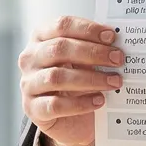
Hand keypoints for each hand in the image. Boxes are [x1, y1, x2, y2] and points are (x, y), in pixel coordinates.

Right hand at [18, 16, 123, 145]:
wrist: (69, 119)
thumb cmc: (76, 82)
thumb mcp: (82, 61)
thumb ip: (93, 49)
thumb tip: (117, 44)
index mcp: (40, 38)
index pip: (61, 25)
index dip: (87, 29)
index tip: (111, 36)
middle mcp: (30, 58)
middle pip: (59, 48)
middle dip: (92, 53)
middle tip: (117, 59)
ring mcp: (28, 84)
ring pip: (57, 77)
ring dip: (90, 79)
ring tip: (114, 82)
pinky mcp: (33, 109)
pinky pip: (56, 105)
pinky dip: (80, 103)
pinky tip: (99, 101)